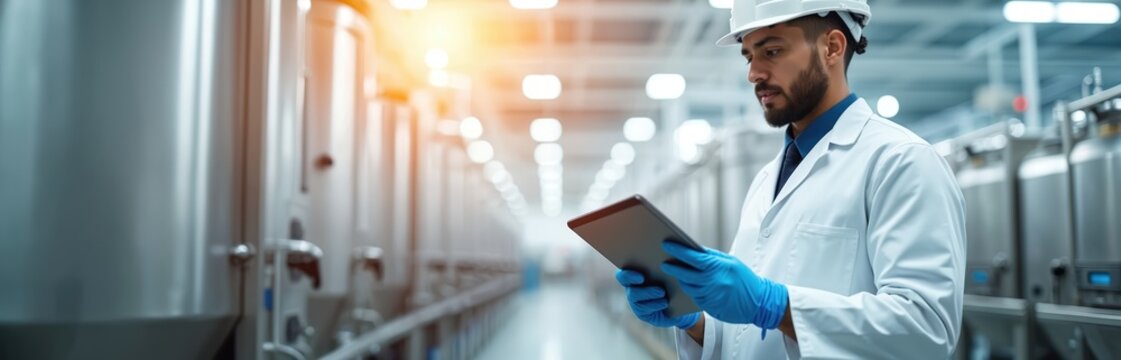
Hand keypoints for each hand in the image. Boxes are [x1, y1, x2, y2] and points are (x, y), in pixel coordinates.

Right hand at [615, 269, 699, 328]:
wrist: (682, 306)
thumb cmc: (675, 283)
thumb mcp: (669, 272)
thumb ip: (661, 262)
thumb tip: (664, 248)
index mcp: (636, 273)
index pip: (623, 271)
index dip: (628, 273)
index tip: (640, 275)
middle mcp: (632, 286)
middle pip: (624, 280)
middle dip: (632, 278)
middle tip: (643, 278)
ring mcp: (635, 301)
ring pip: (634, 295)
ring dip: (648, 292)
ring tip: (662, 292)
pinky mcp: (642, 313)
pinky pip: (644, 308)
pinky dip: (655, 304)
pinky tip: (665, 302)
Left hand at [659, 241, 787, 329]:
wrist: (761, 302)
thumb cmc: (745, 280)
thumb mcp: (731, 263)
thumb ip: (712, 257)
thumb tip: (693, 249)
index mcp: (721, 267)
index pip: (694, 257)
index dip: (678, 250)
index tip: (666, 244)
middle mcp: (715, 282)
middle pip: (686, 273)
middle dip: (673, 267)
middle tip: (663, 262)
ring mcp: (712, 295)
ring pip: (688, 286)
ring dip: (680, 279)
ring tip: (673, 272)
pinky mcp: (710, 306)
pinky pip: (694, 296)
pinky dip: (689, 290)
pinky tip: (685, 284)